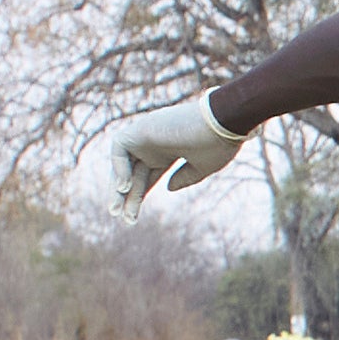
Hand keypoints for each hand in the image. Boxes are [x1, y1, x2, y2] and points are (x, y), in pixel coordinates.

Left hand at [105, 96, 246, 205]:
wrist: (222, 120)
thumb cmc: (217, 144)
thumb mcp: (203, 168)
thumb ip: (185, 178)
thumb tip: (168, 188)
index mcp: (170, 152)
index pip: (148, 176)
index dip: (139, 195)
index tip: (133, 218)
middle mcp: (155, 144)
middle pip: (135, 174)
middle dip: (127, 196)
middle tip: (123, 219)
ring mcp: (146, 135)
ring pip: (123, 164)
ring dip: (118, 186)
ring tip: (116, 210)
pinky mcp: (140, 128)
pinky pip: (119, 148)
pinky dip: (118, 167)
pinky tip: (124, 187)